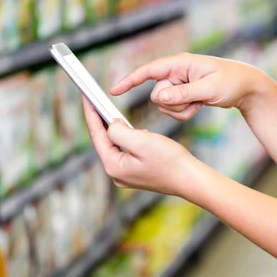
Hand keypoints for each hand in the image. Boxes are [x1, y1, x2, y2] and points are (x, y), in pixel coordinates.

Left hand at [82, 98, 198, 196]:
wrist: (190, 179)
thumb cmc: (170, 161)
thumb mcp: (142, 140)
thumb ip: (119, 131)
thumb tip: (112, 125)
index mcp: (114, 166)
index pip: (97, 136)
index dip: (91, 114)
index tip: (86, 98)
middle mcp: (117, 174)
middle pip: (105, 142)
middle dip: (103, 122)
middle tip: (97, 102)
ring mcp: (126, 176)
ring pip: (116, 146)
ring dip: (118, 131)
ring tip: (114, 115)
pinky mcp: (136, 174)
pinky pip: (126, 152)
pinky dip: (129, 140)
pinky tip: (135, 133)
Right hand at [109, 52, 267, 120]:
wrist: (247, 87)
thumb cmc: (231, 81)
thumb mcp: (208, 89)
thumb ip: (182, 93)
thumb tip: (158, 98)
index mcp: (179, 64)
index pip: (148, 71)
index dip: (129, 81)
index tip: (113, 91)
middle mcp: (176, 73)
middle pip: (156, 96)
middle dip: (172, 104)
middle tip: (193, 102)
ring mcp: (179, 85)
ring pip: (164, 105)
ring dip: (180, 110)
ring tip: (199, 104)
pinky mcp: (183, 95)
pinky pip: (173, 110)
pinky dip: (185, 113)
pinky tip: (199, 106)